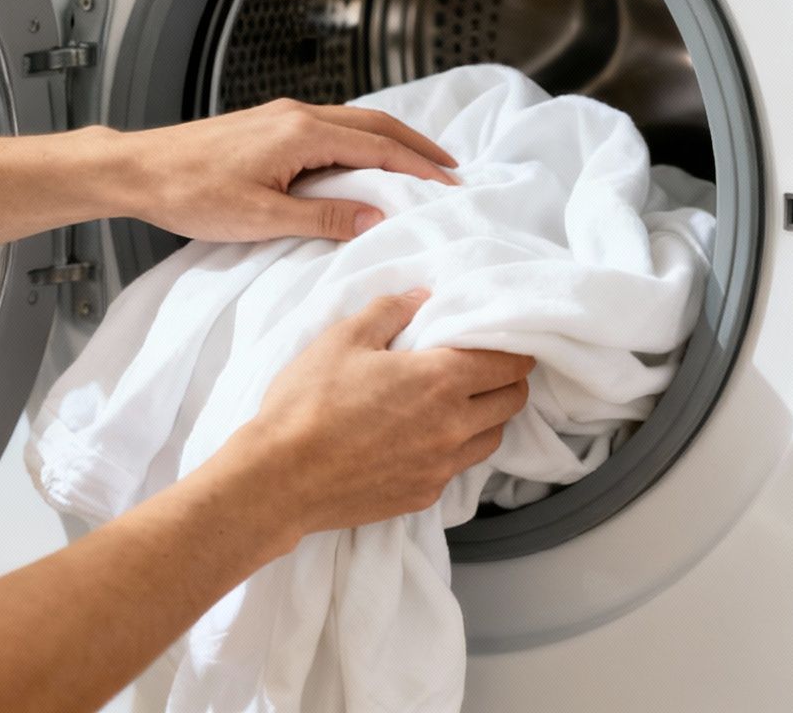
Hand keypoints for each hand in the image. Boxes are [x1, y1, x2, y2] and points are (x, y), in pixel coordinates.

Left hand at [109, 99, 456, 242]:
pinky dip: (362, 141)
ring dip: (391, 141)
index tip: (449, 185)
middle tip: (450, 169)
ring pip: (354, 122)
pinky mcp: (269, 125)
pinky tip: (365, 160)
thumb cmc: (189, 192)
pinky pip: (332, 127)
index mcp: (302, 133)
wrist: (137, 169)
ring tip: (418, 164)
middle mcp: (297, 115)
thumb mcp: (261, 217)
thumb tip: (375, 217)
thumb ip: (323, 217)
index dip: (418, 167)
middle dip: (416, 145)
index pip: (378, 148)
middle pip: (375, 124)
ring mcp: (282, 116)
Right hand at [228, 291, 533, 535]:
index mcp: (442, 380)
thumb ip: (390, 310)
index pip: (510, 363)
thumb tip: (422, 297)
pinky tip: (425, 439)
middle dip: (507, 381)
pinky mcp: (423, 496)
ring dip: (486, 418)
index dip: (513, 350)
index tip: (504, 343)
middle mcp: (453, 426)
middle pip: (512, 402)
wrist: (279, 479)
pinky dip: (454, 450)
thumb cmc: (308, 403)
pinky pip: (457, 469)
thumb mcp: (344, 338)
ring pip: (492, 438)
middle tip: (483, 370)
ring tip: (458, 404)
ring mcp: (441, 467)